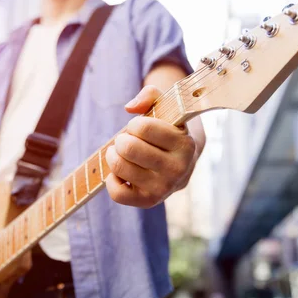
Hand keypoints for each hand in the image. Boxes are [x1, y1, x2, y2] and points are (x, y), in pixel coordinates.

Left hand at [105, 85, 196, 207]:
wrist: (182, 162)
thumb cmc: (168, 131)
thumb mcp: (166, 107)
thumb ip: (150, 95)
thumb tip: (130, 107)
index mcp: (185, 144)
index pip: (143, 127)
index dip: (134, 124)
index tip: (138, 126)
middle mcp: (178, 169)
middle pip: (128, 148)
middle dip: (121, 139)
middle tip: (126, 140)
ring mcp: (164, 188)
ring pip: (120, 168)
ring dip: (113, 155)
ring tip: (121, 153)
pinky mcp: (149, 202)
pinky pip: (117, 192)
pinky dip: (112, 179)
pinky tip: (121, 172)